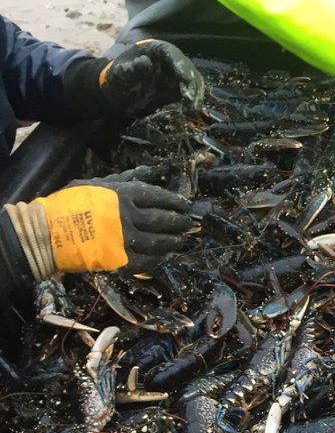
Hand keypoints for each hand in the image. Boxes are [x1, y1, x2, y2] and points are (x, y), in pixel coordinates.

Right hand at [0, 180, 190, 280]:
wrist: (48, 232)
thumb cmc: (70, 204)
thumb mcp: (97, 183)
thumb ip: (125, 178)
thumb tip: (150, 170)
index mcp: (122, 195)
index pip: (157, 196)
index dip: (173, 201)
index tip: (184, 204)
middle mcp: (128, 216)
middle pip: (162, 219)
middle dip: (178, 221)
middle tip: (188, 223)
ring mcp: (126, 239)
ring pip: (159, 241)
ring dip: (174, 241)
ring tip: (181, 239)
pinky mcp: (121, 260)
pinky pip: (148, 261)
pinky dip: (160, 258)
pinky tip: (166, 255)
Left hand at [65, 40, 203, 118]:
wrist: (118, 95)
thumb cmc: (117, 80)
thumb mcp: (120, 74)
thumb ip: (131, 68)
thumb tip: (146, 62)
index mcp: (153, 49)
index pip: (170, 53)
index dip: (179, 64)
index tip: (184, 78)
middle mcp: (168, 60)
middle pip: (185, 66)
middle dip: (191, 82)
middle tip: (190, 98)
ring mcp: (174, 74)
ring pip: (192, 80)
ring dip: (195, 93)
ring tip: (192, 108)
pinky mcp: (177, 88)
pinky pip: (191, 91)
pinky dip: (193, 100)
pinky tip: (191, 110)